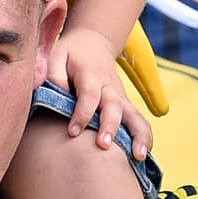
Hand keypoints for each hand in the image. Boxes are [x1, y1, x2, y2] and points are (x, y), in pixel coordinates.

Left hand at [49, 26, 152, 157]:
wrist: (93, 42)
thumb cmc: (70, 54)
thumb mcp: (56, 55)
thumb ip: (53, 74)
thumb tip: (53, 94)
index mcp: (89, 74)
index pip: (88, 94)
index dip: (82, 113)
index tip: (73, 131)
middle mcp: (108, 86)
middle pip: (113, 106)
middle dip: (109, 126)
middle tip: (103, 146)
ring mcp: (120, 96)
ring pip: (133, 114)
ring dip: (137, 134)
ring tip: (138, 156)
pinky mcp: (125, 104)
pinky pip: (138, 120)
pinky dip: (144, 136)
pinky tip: (143, 156)